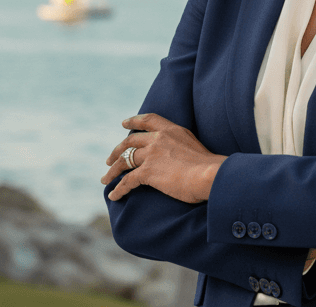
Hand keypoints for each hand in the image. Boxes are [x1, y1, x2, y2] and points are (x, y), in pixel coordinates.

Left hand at [102, 113, 226, 203]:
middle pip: (130, 141)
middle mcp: (159, 138)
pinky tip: (114, 195)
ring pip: (125, 160)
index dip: (134, 121)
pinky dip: (118, 189)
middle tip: (110, 159)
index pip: (148, 120)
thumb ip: (182, 146)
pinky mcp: (148, 172)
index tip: (123, 123)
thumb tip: (179, 158)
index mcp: (172, 130)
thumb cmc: (209, 166)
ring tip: (106, 178)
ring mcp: (152, 154)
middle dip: (117, 150)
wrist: (210, 175)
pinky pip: (127, 180)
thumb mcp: (194, 146)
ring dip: (113, 170)